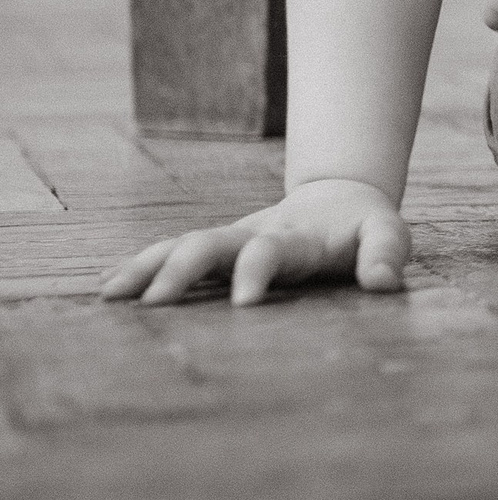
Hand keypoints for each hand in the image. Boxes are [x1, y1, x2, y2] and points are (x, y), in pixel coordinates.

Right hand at [101, 177, 409, 307]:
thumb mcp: (387, 234)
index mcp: (294, 237)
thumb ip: (386, 255)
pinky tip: (108, 290)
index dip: (257, 271)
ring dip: (146, 267)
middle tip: (154, 303)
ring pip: (181, 246)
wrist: (340, 196)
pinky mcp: (216, 249)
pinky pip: (171, 254)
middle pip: (209, 244)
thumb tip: (386, 284)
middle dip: (182, 271)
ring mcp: (229, 240)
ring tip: (110, 296)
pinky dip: (140, 268)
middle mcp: (252, 234)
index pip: (269, 251)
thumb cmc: (364, 227)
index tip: (244, 303)